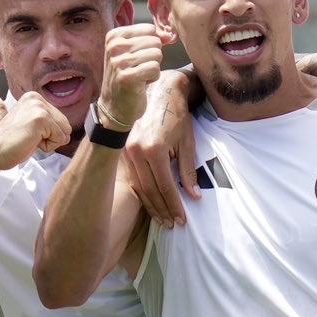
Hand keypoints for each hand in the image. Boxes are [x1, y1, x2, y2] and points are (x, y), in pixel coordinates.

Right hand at [0, 92, 69, 170]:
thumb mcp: (31, 124)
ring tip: (29, 139)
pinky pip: (61, 139)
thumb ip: (48, 120)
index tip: (28, 133)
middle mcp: (36, 98)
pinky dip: (47, 146)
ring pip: (65, 132)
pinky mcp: (41, 119)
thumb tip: (69, 129)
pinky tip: (29, 142)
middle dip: (51, 137)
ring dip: (49, 142)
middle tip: (28, 137)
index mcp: (34, 97)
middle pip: (66, 125)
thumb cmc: (11, 143)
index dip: (49, 133)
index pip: (61, 119)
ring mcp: (38, 107)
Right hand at [99, 24, 165, 128]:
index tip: (137, 58)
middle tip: (139, 69)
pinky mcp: (127, 77)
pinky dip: (153, 77)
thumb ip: (153, 40)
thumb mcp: (136, 53)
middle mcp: (114, 47)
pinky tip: (141, 83)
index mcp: (114, 36)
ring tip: (139, 76)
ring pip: (156, 54)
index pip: (150, 30)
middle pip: (155, 42)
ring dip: (153, 68)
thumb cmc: (128, 75)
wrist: (115, 105)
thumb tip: (169, 36)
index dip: (151, 46)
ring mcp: (119, 62)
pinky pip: (155, 68)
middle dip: (153, 57)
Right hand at [124, 70, 201, 226]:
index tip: (182, 220)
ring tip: (162, 219)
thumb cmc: (177, 116)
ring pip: (138, 187)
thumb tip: (194, 197)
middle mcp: (136, 152)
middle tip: (172, 224)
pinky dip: (142, 193)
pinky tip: (150, 203)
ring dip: (151, 205)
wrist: (158, 92)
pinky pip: (132, 178)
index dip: (174, 206)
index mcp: (154, 150)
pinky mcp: (122, 151)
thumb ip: (189, 171)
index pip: (165, 186)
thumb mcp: (188, 143)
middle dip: (162, 210)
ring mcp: (126, 151)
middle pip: (150, 190)